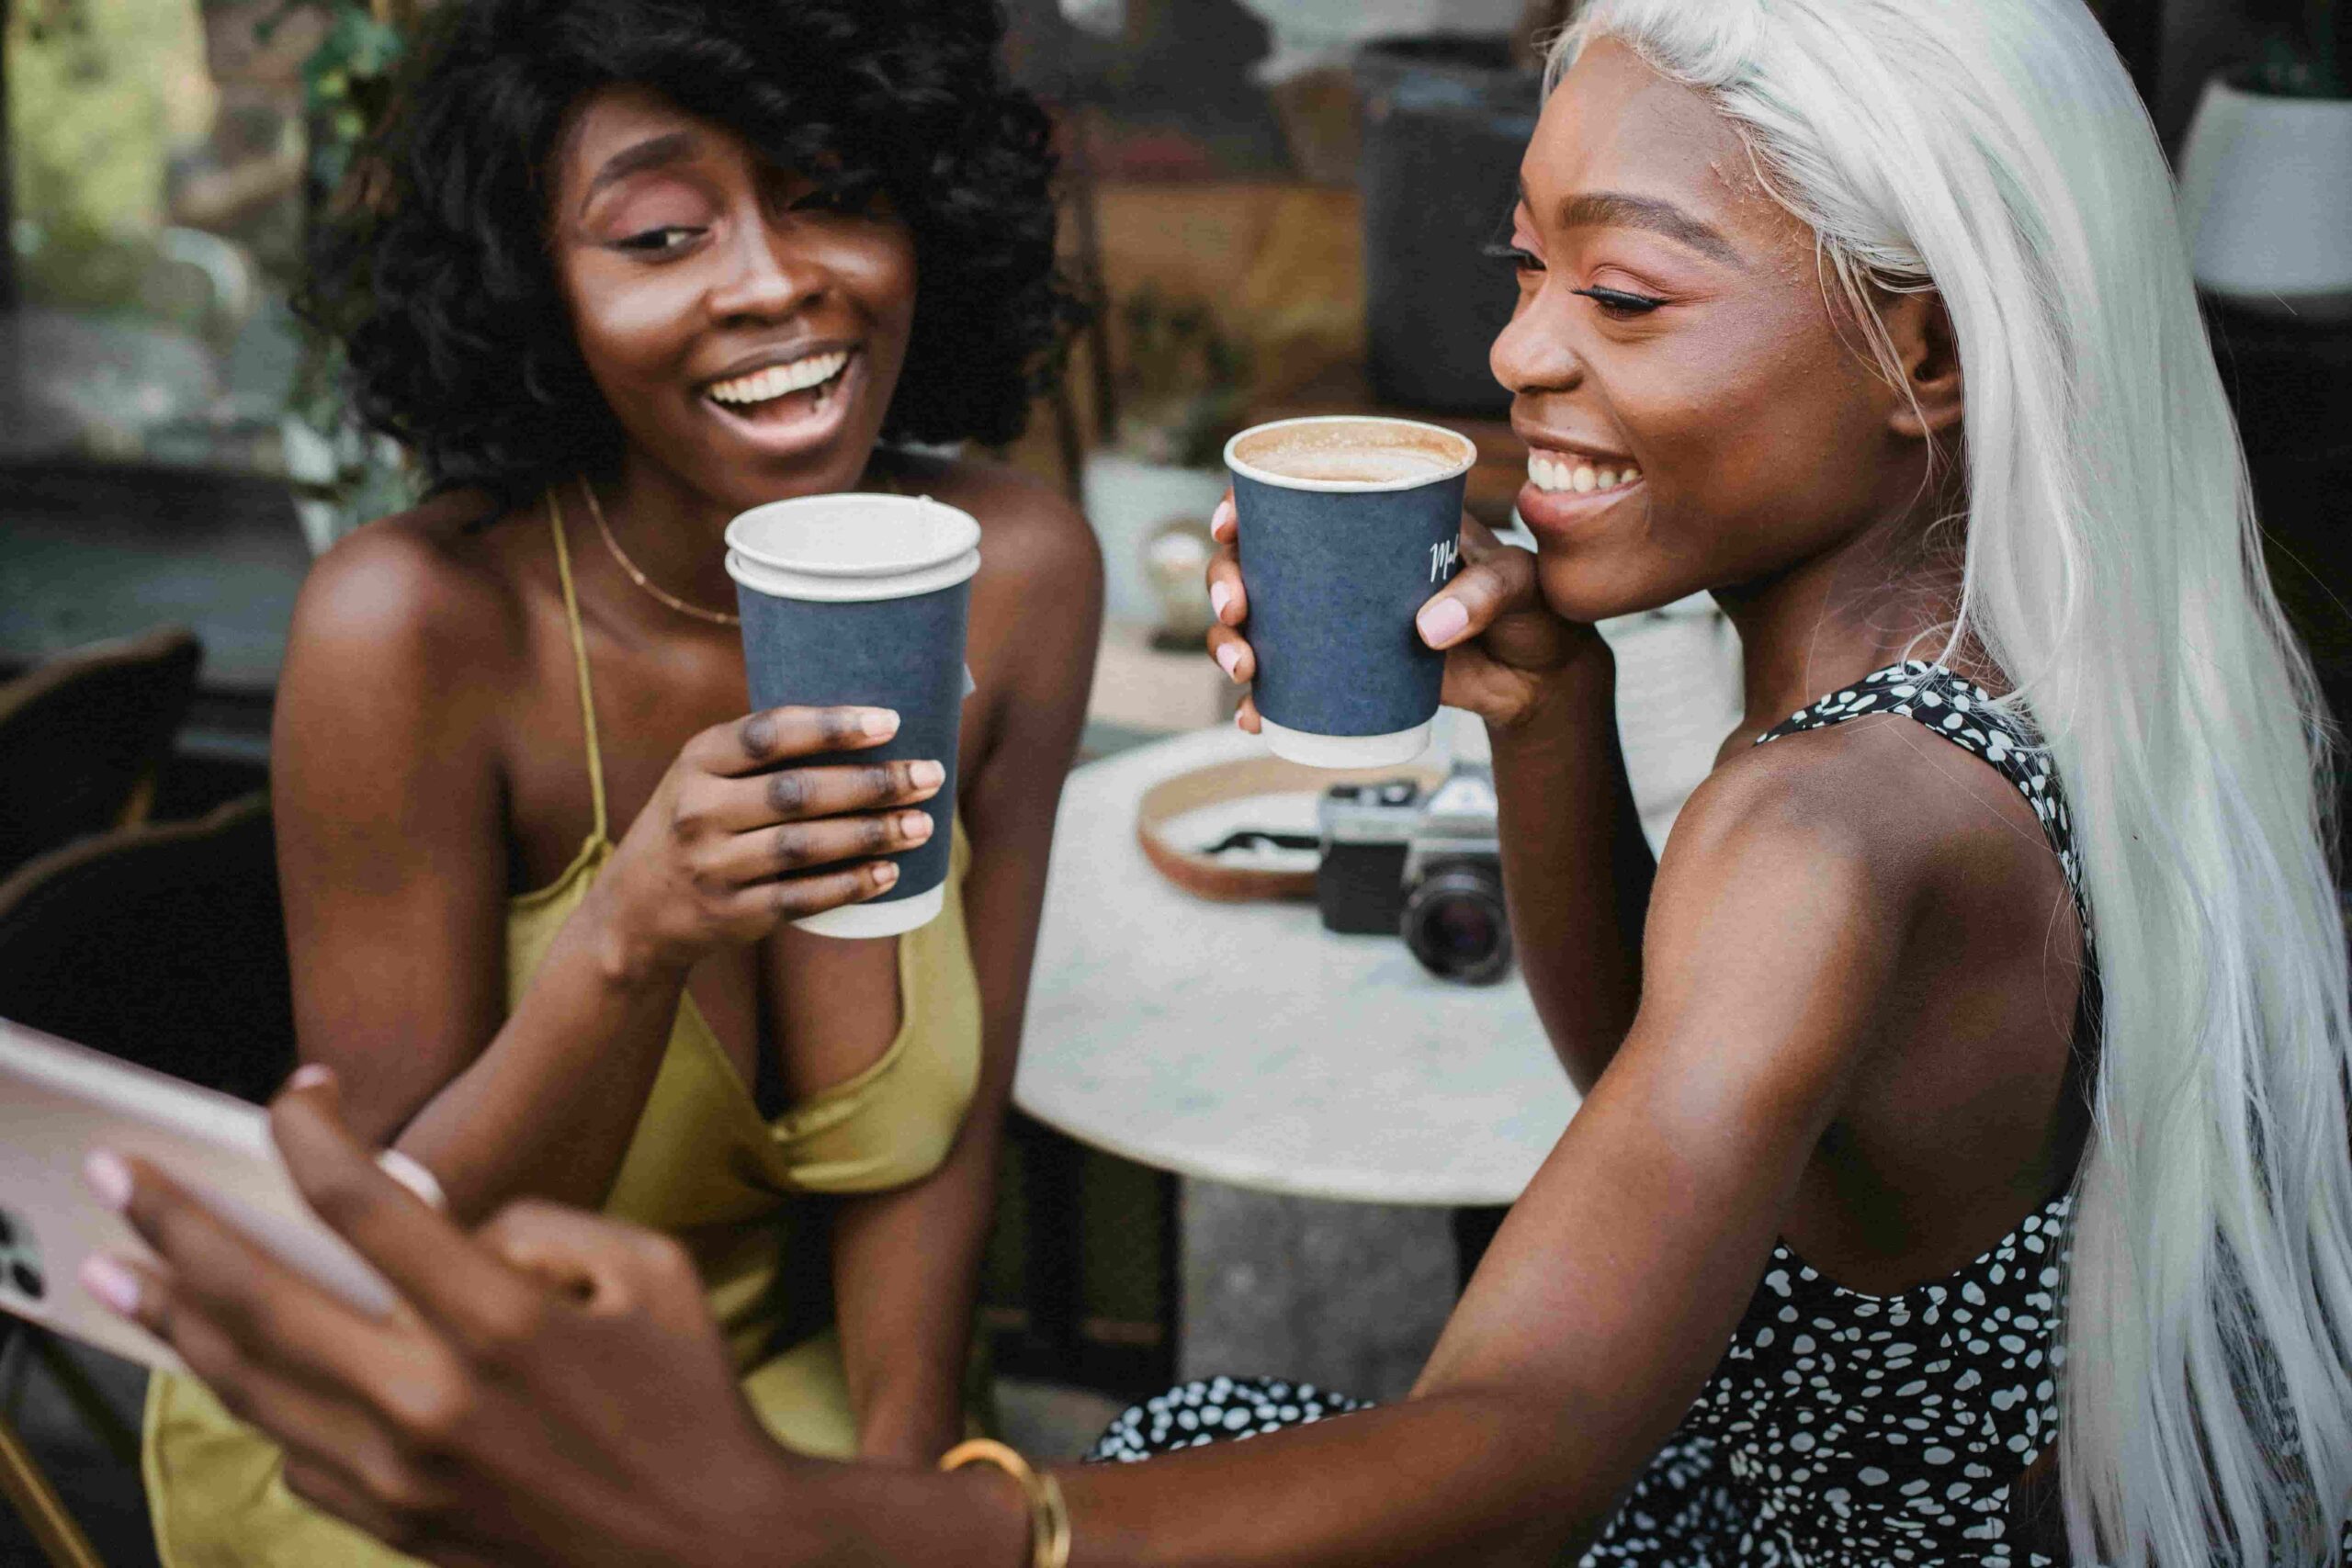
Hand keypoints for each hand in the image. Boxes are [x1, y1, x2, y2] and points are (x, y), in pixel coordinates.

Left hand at [80, 1071, 828, 1567]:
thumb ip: (546, 1227)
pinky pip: (294, 1450)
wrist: (708, 1554)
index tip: (296, 1094)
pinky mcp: (392, 1523)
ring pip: (249, 1381)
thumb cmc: (689, 1402)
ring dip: (174, 1318)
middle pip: (261, 1293)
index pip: (363, 1201)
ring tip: (120, 1275)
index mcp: (501, 1320)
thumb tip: (452, 1225)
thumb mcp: (652, 1272)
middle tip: (123, 1176)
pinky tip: (244, 1368)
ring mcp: (398, 1472)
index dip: (311, 1133)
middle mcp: (430, 1398)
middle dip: (176, 1224)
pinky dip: (259, 1398)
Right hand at [592, 705, 943, 979]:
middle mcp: (699, 811)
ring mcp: (713, 866)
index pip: (769, 735)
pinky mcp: (732, 914)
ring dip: (872, 833)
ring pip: (806, 846)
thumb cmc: (697, 820)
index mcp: (696, 761)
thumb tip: (872, 725)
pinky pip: (802, 897)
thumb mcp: (705, 774)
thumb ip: (765, 752)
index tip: (890, 722)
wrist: (635, 909)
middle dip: (872, 782)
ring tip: (922, 824)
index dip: (832, 727)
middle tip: (928, 775)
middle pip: (798, 792)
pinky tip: (889, 871)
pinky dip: (850, 884)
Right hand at [1205, 493, 1600, 731]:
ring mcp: (1337, 621)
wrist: (1540, 677)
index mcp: (1375, 519)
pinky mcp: (1344, 671)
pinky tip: (1256, 718)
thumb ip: (1483, 593)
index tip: (1230, 526)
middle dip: (1225, 585)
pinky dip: (1263, 702)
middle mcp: (1341, 566)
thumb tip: (1429, 628)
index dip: (1245, 506)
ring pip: (1258, 625)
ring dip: (1230, 646)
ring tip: (1246, 673)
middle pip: (1255, 563)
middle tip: (1236, 612)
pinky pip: (1287, 683)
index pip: (1294, 497)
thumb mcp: (1518, 582)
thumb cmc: (1530, 607)